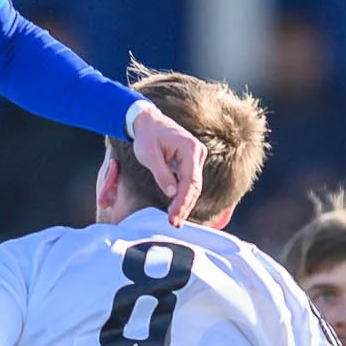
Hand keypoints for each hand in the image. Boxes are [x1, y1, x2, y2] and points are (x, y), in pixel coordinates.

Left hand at [129, 101, 205, 227]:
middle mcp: (198, 152)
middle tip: (174, 224)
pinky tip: (176, 209)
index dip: (182, 202)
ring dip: (185, 204)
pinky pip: (190, 182)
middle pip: (194, 186)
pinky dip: (183, 196)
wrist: (148, 122)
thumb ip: (161, 173)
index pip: (190, 181)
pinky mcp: (192, 162)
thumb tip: (172, 194)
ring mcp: (197, 157)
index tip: (173, 217)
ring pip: (193, 186)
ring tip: (175, 220)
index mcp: (189, 148)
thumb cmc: (147, 136)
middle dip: (184, 206)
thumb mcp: (149, 155)